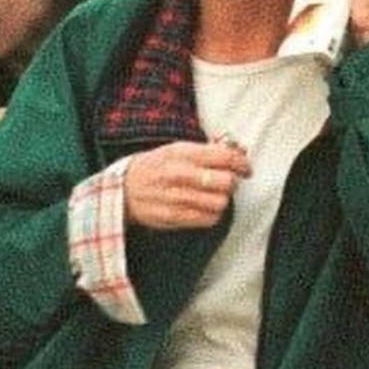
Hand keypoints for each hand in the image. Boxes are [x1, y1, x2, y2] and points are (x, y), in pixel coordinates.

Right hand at [124, 139, 251, 229]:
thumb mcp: (176, 149)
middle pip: (226, 182)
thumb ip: (207, 150)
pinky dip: (212, 214)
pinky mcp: (175, 218)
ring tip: (212, 195)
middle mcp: (179, 175)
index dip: (241, 162)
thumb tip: (239, 150)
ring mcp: (176, 198)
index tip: (245, 167)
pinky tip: (203, 207)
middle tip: (227, 181)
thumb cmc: (154, 167)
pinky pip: (209, 219)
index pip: (224, 156)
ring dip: (222, 199)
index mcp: (181, 153)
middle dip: (232, 181)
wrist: (122, 190)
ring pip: (220, 203)